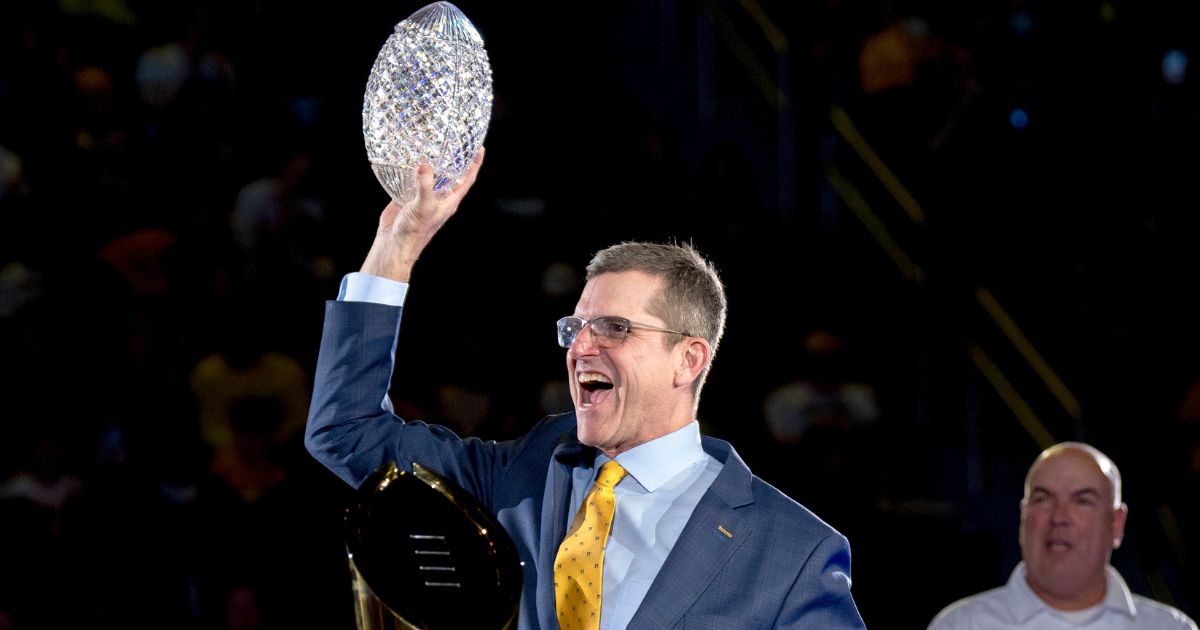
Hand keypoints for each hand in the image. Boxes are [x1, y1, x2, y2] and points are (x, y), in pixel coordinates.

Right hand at [360, 148, 484, 280]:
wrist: (395, 245)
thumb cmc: (415, 232)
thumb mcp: (424, 206)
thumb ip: (425, 185)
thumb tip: (425, 164)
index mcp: (449, 201)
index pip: (467, 180)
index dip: (475, 164)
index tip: (479, 149)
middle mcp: (439, 198)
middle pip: (450, 176)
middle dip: (454, 160)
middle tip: (455, 142)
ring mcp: (423, 198)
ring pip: (431, 177)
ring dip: (431, 164)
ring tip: (431, 145)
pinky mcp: (407, 198)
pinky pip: (411, 181)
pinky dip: (409, 170)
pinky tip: (406, 160)